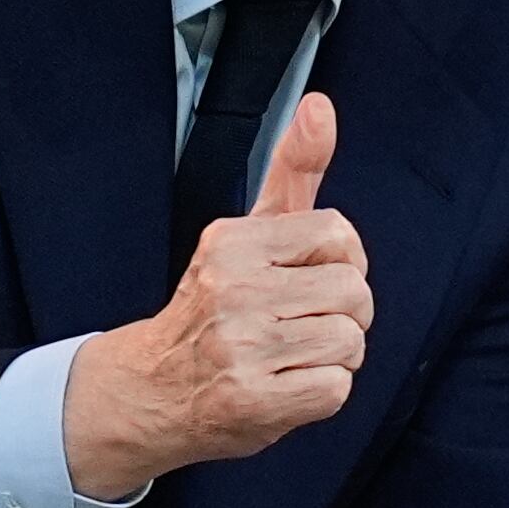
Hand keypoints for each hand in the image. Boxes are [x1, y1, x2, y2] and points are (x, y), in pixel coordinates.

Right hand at [61, 93, 369, 496]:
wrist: (154, 391)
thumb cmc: (217, 308)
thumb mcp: (249, 232)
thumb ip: (293, 171)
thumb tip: (321, 105)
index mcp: (233, 241)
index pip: (338, 235)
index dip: (340, 263)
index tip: (309, 280)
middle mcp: (234, 290)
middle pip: (354, 291)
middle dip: (344, 314)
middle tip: (300, 326)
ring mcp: (241, 349)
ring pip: (351, 341)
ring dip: (335, 356)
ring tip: (290, 357)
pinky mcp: (253, 402)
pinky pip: (337, 389)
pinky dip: (322, 393)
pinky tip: (285, 388)